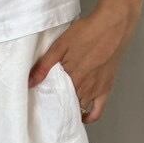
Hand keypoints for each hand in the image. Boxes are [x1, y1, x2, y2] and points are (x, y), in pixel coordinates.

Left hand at [27, 0, 141, 123]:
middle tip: (50, 102)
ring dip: (71, 109)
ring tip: (63, 106)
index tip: (41, 100)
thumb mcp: (61, 44)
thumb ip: (45, 65)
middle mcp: (84, 87)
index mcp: (71, 76)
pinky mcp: (106, 88)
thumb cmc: (87, 32)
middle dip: (58, 105)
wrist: (113, 25)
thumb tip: (30, 83)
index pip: (55, 98)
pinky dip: (89, 117)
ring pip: (80, 108)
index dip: (48, 101)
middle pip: (67, 104)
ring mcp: (96, 89)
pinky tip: (82, 116)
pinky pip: (98, 111)